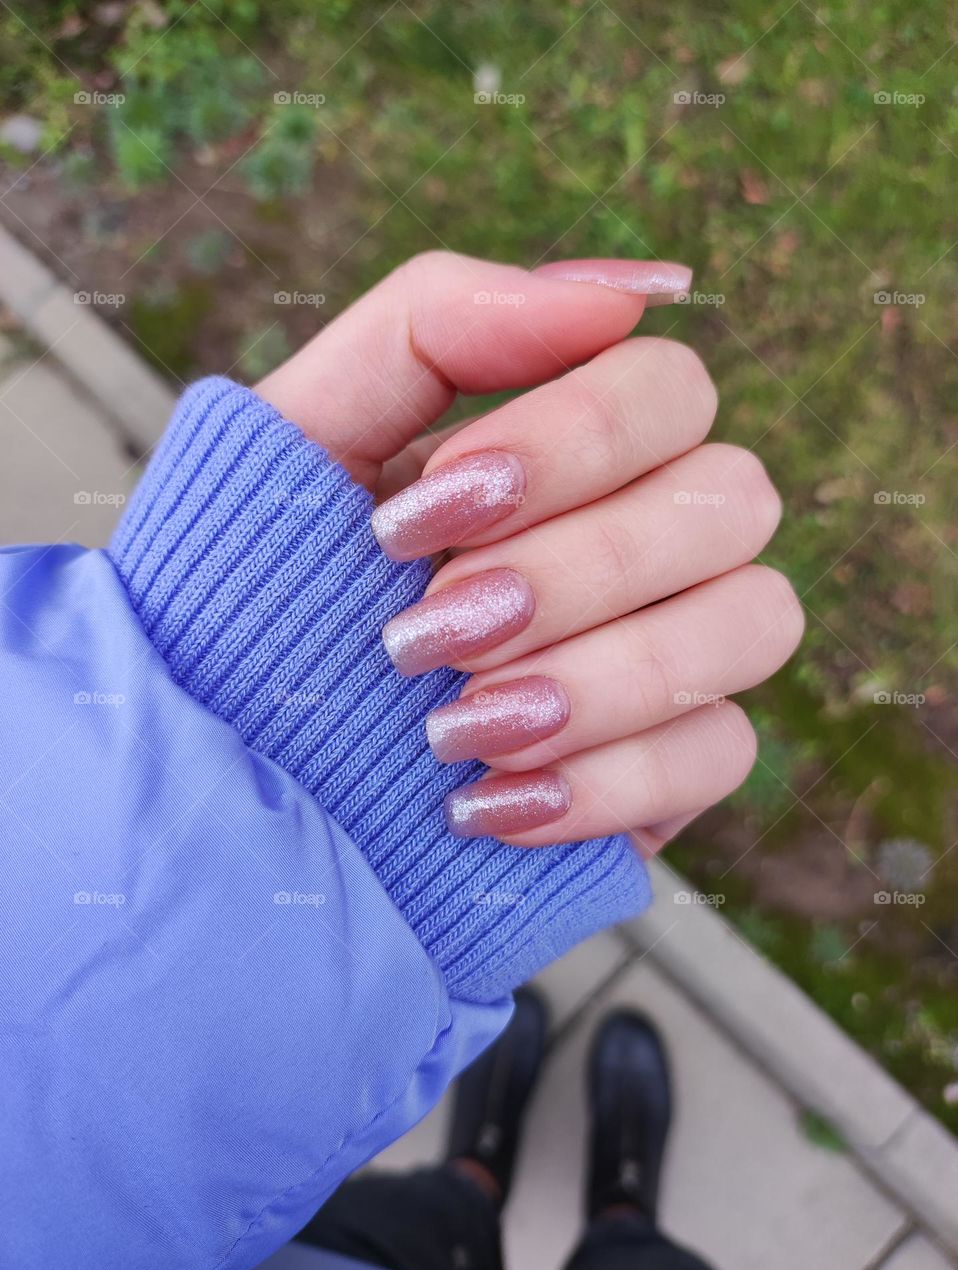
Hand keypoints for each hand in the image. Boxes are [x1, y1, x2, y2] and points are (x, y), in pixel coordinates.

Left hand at [257, 251, 802, 851]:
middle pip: (732, 498)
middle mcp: (644, 535)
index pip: (668, 388)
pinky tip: (489, 805)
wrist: (238, 765)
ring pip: (756, 619)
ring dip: (601, 677)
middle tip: (425, 634)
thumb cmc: (268, 587)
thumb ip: (433, 325)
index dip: (572, 442)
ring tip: (454, 730)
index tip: (423, 517)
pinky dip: (607, 781)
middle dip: (573, 572)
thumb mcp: (305, 438)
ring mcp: (672, 652)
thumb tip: (620, 290)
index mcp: (567, 448)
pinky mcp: (670, 770)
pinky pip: (724, 752)